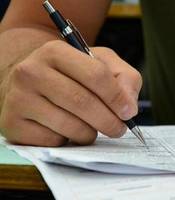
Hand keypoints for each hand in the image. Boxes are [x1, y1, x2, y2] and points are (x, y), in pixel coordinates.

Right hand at [0, 40, 141, 145]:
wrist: (30, 83)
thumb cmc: (71, 74)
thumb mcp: (100, 64)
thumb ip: (124, 78)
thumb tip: (129, 107)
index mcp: (55, 52)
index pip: (96, 75)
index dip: (117, 97)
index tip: (128, 112)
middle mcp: (31, 72)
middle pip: (83, 102)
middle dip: (109, 121)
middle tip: (119, 129)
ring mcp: (19, 99)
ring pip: (70, 126)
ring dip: (90, 133)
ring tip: (92, 128)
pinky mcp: (13, 124)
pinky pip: (53, 141)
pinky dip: (68, 141)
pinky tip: (66, 130)